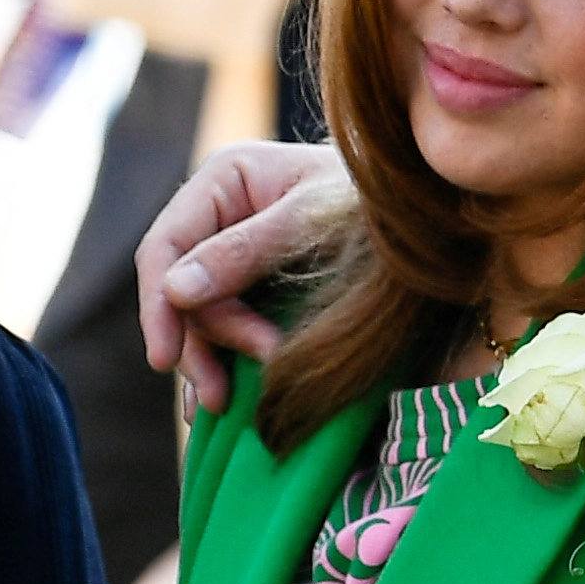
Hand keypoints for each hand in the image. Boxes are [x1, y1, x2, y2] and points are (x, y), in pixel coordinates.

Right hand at [138, 139, 354, 391]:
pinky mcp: (258, 287)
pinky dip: (222, 363)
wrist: (427, 215)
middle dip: (199, 342)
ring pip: (200, 316)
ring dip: (211, 359)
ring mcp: (237, 253)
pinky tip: (219, 403)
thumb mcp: (311, 222)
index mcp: (224, 180)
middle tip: (221, 395)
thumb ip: (245, 252)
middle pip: (180, 290)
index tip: (165, 360)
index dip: (158, 305)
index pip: (165, 246)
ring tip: (227, 401)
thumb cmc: (374, 202)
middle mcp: (221, 215)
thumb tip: (177, 291)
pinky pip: (225, 328)